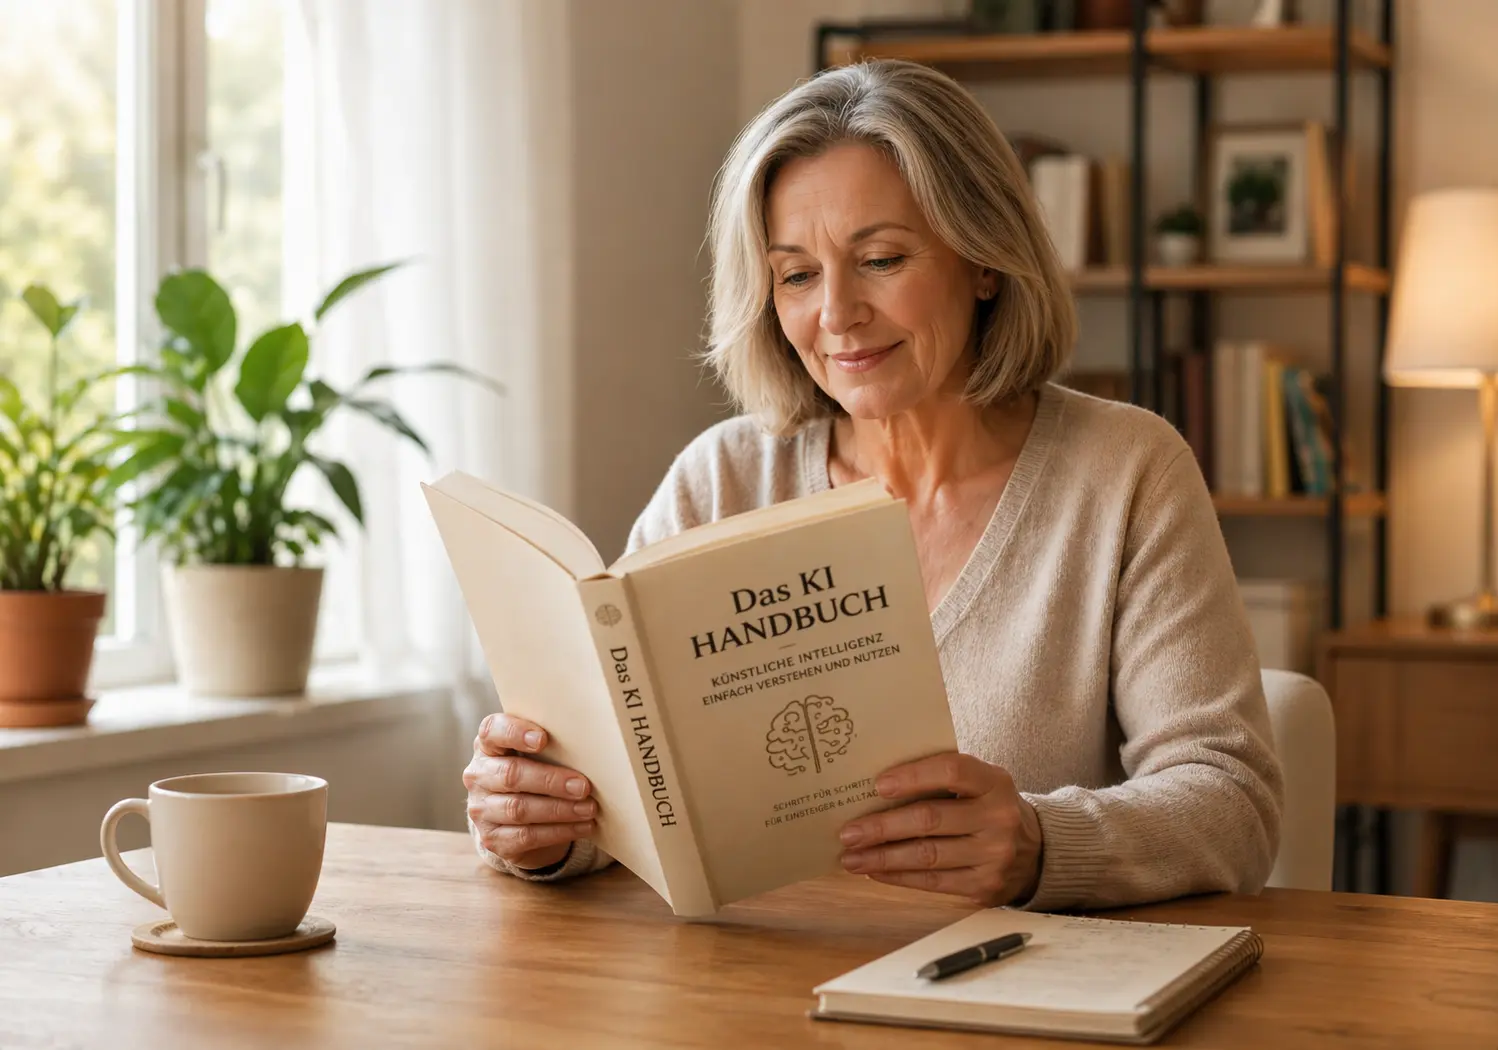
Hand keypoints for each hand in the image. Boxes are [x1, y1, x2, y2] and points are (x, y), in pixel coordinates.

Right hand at [463, 712, 596, 870]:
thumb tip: (591, 745)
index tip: (543, 738)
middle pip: (510, 774)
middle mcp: (478, 776)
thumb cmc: (535, 774)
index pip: (492, 731)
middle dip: (551, 780)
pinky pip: (526, 836)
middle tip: (584, 786)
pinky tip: (582, 827)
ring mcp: (481, 809)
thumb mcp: (538, 756)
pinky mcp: (493, 839)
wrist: (518, 822)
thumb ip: (551, 745)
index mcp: (488, 746)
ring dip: (560, 809)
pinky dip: (558, 831)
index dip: (515, 733)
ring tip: (589, 808)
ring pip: (519, 808)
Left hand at [837, 752, 1042, 906]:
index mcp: (995, 782)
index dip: (913, 776)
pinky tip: (875, 871)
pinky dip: (899, 877)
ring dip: (882, 857)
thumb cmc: (986, 807)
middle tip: (847, 832)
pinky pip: (933, 883)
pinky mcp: (985, 887)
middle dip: (883, 827)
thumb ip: (941, 779)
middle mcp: (999, 818)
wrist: (1035, 851)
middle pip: (930, 820)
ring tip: (851, 857)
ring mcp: (994, 856)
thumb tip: (875, 787)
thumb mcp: (978, 784)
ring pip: (927, 856)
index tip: (877, 785)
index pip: (952, 771)